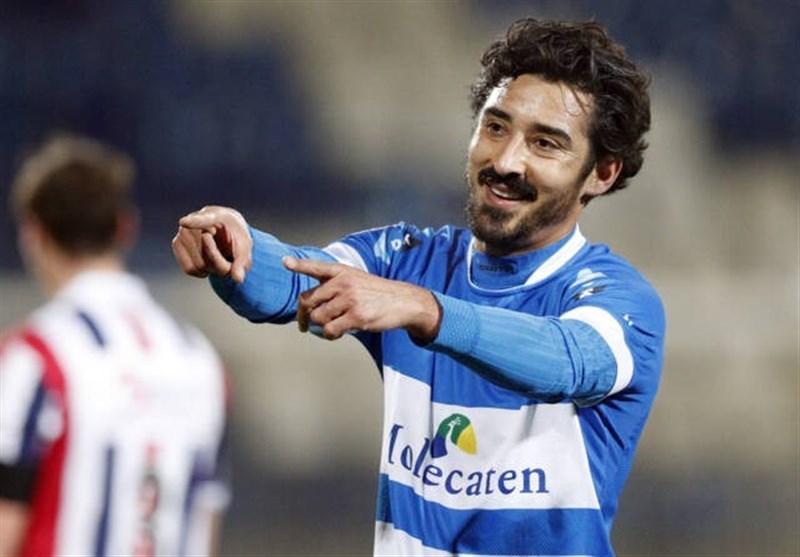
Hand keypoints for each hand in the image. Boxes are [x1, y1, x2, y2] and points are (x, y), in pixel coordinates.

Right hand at [171, 206, 251, 282]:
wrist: (225, 229)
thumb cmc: (236, 236)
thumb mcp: (245, 247)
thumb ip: (243, 262)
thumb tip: (238, 279)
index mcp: (218, 215)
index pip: (205, 219)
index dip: (194, 222)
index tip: (184, 223)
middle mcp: (196, 219)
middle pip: (208, 254)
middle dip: (222, 262)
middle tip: (228, 255)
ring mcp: (184, 231)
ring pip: (199, 265)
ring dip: (212, 268)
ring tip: (217, 255)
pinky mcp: (176, 243)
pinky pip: (190, 269)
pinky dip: (201, 271)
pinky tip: (207, 260)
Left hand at [284, 256, 441, 341]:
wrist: (404, 301)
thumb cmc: (377, 294)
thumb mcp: (357, 280)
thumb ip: (335, 286)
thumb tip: (310, 307)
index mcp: (342, 271)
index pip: (316, 267)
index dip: (300, 265)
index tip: (285, 262)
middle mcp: (343, 282)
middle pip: (308, 300)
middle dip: (303, 316)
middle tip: (303, 325)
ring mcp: (349, 299)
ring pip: (318, 318)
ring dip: (321, 326)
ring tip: (332, 326)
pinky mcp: (356, 316)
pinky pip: (330, 329)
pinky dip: (330, 334)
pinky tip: (339, 332)